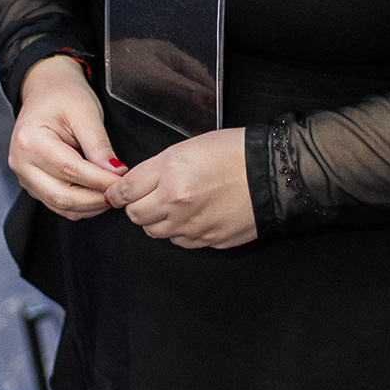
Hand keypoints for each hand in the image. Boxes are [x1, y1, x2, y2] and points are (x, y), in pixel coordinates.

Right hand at [11, 56, 121, 219]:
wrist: (46, 90)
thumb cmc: (64, 95)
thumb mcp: (86, 114)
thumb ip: (99, 146)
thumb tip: (114, 173)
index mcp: (31, 141)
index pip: (70, 170)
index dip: (100, 180)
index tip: (123, 180)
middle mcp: (21, 162)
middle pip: (61, 195)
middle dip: (95, 199)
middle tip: (120, 193)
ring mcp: (24, 175)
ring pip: (59, 205)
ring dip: (89, 206)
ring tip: (112, 193)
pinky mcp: (32, 184)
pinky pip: (56, 203)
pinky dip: (79, 205)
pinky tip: (96, 194)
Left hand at [107, 129, 255, 249]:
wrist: (272, 173)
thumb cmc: (233, 153)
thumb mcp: (187, 147)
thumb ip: (153, 169)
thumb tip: (129, 187)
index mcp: (170, 175)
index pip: (125, 192)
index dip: (118, 192)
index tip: (118, 194)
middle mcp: (177, 204)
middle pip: (136, 217)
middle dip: (138, 207)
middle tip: (150, 196)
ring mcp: (193, 227)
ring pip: (156, 233)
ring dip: (159, 221)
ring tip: (176, 205)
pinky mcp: (208, 241)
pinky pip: (181, 242)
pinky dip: (181, 231)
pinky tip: (195, 215)